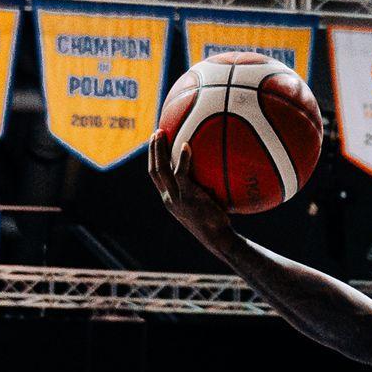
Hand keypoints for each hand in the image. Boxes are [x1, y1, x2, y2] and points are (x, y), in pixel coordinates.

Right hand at [146, 125, 241, 243]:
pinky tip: (187, 145)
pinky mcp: (188, 197)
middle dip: (153, 150)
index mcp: (169, 200)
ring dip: (159, 150)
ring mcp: (176, 198)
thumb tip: (212, 173)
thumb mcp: (202, 206)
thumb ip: (200, 191)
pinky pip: (181, 174)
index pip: (155, 177)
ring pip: (161, 169)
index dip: (153, 159)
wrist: (218, 238)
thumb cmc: (216, 223)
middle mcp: (169, 199)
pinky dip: (183, 159)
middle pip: (154, 170)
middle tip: (156, 132)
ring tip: (163, 133)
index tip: (155, 144)